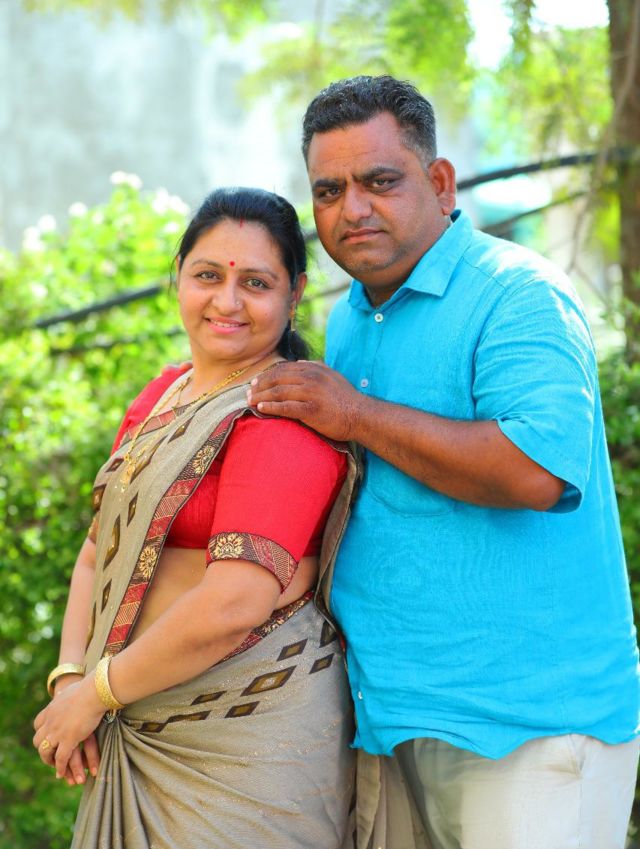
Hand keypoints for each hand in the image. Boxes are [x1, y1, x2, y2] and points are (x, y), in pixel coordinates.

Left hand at [33, 676, 104, 780]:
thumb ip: (66, 695)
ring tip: (55, 768)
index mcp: (51, 709)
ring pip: (45, 752)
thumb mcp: (72, 690)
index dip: (42, 732)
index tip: (48, 737)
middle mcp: (50, 721)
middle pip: (38, 740)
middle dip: (43, 749)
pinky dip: (60, 768)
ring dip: (49, 761)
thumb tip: (66, 691)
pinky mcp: (68, 740)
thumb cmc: (90, 688)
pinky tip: (62, 774)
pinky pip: (60, 759)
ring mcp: (57, 732)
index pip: (38, 724)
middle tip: (50, 754)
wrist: (95, 691)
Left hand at [247, 361, 362, 441]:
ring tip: (249, 401)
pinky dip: (271, 407)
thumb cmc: (345, 398)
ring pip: (278, 392)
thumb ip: (315, 367)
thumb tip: (298, 363)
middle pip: (277, 379)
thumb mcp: (331, 375)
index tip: (256, 383)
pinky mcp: (311, 409)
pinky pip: (286, 407)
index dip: (267, 376)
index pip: (283, 370)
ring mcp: (311, 393)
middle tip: (248, 393)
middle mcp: (311, 378)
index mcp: (313, 369)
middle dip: (260, 386)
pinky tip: (261, 409)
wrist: (360, 415)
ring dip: (261, 397)